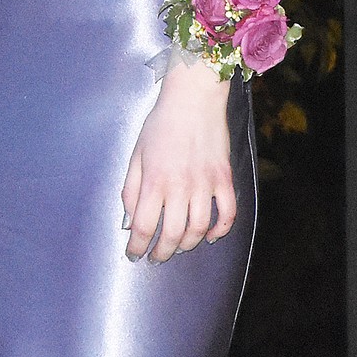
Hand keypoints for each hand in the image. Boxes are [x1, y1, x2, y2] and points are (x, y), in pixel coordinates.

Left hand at [121, 62, 236, 262]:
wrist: (193, 99)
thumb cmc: (160, 123)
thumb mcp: (136, 153)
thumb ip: (131, 187)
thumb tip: (129, 218)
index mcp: (154, 180)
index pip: (144, 226)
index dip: (137, 246)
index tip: (134, 253)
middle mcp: (180, 187)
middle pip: (172, 235)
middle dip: (162, 252)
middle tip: (156, 257)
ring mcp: (205, 185)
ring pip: (199, 230)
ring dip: (188, 244)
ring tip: (178, 246)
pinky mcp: (224, 179)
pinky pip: (227, 214)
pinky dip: (221, 231)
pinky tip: (211, 236)